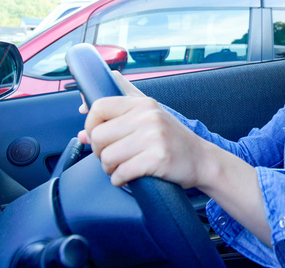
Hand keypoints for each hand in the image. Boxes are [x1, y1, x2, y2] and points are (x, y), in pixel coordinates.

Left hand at [78, 96, 212, 187]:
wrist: (202, 160)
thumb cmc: (172, 140)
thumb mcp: (150, 116)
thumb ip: (118, 113)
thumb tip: (82, 121)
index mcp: (143, 104)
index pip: (100, 106)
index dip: (90, 124)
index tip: (96, 136)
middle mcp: (148, 117)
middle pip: (99, 136)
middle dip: (99, 152)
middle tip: (111, 157)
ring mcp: (154, 137)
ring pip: (107, 157)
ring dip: (109, 169)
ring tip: (120, 168)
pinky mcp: (157, 159)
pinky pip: (121, 173)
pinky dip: (119, 180)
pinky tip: (127, 178)